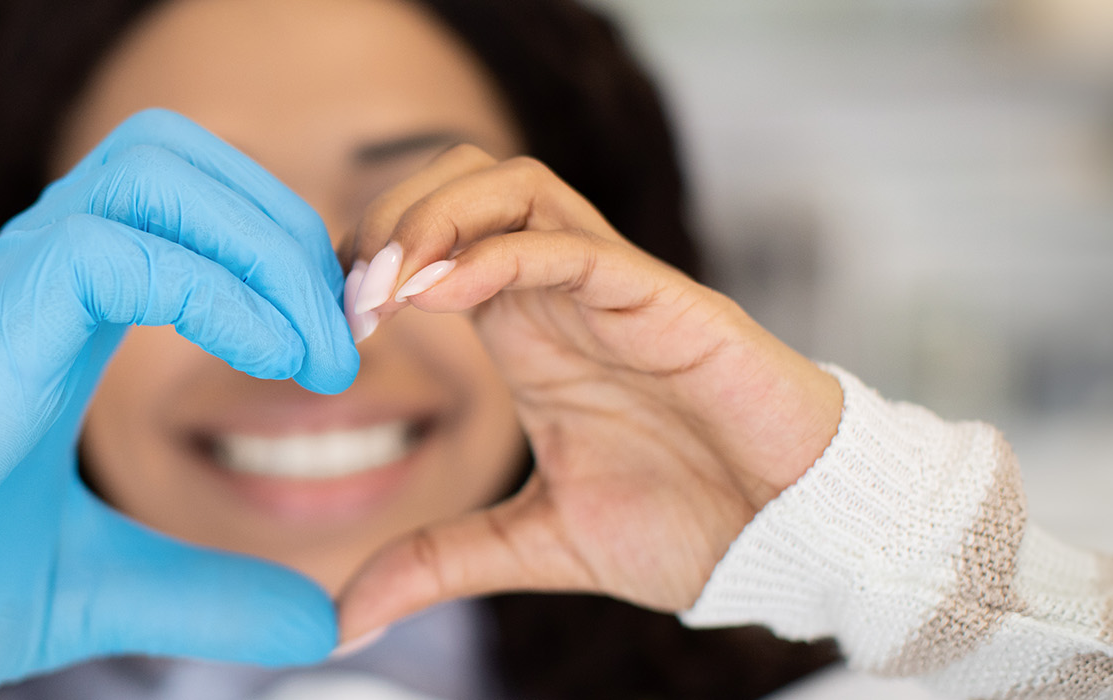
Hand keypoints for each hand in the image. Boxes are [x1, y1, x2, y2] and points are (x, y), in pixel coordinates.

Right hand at [0, 110, 359, 698]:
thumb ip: (199, 593)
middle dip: (288, 230)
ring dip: (267, 244)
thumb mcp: (90, 589)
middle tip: (341, 343)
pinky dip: (224, 289)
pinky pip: (121, 248)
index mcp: (49, 319)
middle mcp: (26, 283)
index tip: (334, 354)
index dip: (277, 255)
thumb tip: (318, 616)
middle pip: (179, 158)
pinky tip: (273, 365)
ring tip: (317, 353)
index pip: (181, 209)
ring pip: (153, 168)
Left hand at [334, 145, 842, 641]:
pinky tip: (438, 292)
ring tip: (379, 286)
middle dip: (384, 217)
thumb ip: (435, 563)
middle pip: (458, 178)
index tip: (323, 331)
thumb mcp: (529, 546)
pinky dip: (492, 253)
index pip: (430, 236)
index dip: (364, 261)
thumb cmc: (684, 523)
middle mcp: (559, 289)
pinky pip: (567, 243)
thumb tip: (341, 619)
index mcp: (523, 326)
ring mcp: (609, 284)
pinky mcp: (659, 297)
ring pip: (509, 184)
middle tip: (343, 299)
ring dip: (429, 217)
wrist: (790, 541)